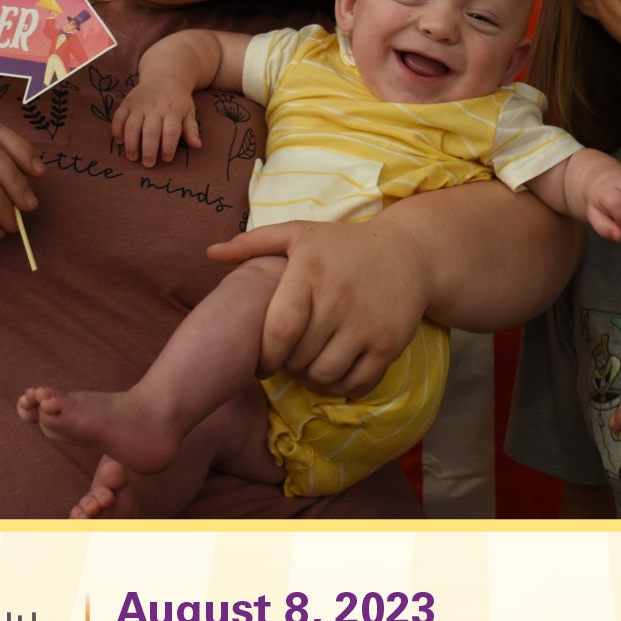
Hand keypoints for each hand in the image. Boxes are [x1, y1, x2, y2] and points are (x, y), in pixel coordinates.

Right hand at [112, 75, 201, 163]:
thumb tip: (197, 145)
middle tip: (148, 164)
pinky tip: (119, 142)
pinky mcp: (127, 102)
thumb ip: (192, 129)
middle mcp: (155, 107)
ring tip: (133, 157)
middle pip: (150, 132)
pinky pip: (118, 117)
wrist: (164, 76)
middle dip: (149, 150)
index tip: (166, 159)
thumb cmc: (178, 100)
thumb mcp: (189, 111)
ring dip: (131, 144)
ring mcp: (139, 104)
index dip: (168, 148)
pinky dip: (117, 130)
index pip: (171, 132)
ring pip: (132, 126)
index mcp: (173, 111)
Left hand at [207, 216, 427, 398]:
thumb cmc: (343, 246)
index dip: (265, 356)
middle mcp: (338, 300)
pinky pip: (357, 384)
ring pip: (325, 376)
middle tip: (289, 359)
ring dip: (312, 378)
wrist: (410, 253)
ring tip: (310, 363)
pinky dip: (342, 386)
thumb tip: (210, 254)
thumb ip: (253, 243)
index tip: (263, 359)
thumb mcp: (299, 234)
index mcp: (309, 272)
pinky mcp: (390, 344)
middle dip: (287, 366)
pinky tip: (337, 369)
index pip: (278, 332)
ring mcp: (367, 324)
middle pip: (298, 359)